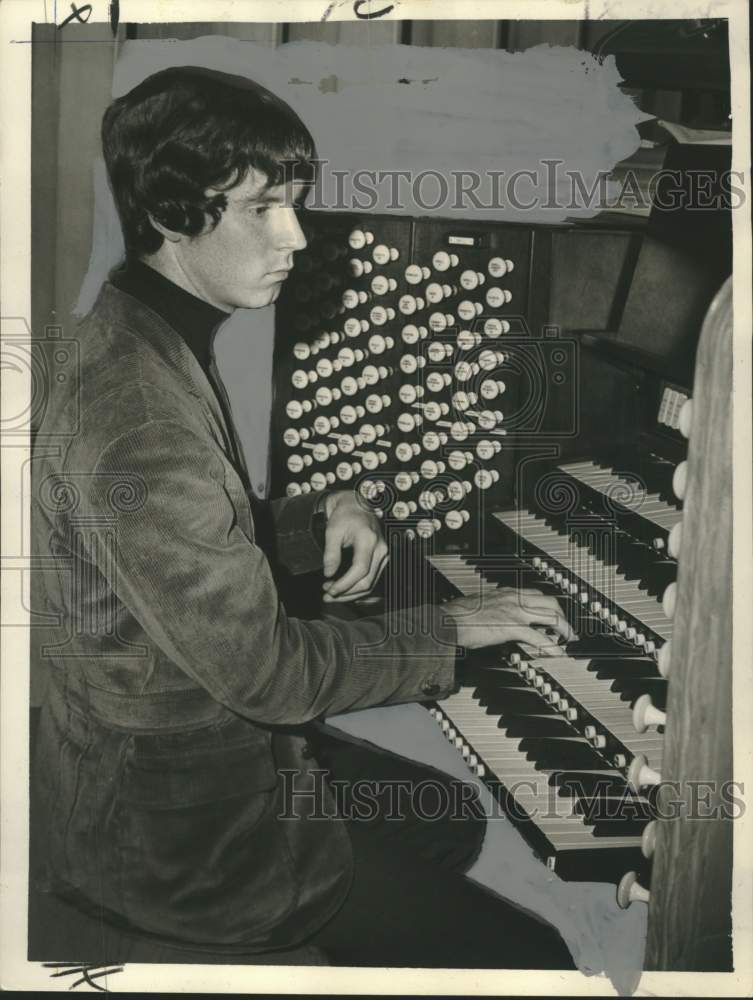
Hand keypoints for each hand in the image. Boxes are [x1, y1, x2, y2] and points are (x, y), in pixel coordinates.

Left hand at [321, 491, 388, 602]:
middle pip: (367, 581)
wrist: (357, 506)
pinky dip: (357, 588)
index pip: (360, 569)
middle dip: (346, 593)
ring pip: (370, 584)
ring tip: (332, 594)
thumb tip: (329, 574)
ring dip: (351, 593)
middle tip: (327, 595)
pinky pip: (372, 579)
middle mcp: (381, 549)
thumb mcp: (332, 531)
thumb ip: (331, 553)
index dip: (345, 584)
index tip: (329, 589)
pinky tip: (343, 590)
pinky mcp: (382, 559)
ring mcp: (384, 555)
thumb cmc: (344, 516)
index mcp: (369, 540)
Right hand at [443, 587, 576, 653]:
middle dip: (563, 616)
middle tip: (568, 629)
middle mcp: (514, 598)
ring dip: (564, 630)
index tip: (554, 614)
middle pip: (550, 602)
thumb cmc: (458, 615)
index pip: (536, 594)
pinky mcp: (512, 627)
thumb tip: (500, 618)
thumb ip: (495, 609)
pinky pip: (539, 637)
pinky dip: (552, 647)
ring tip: (569, 641)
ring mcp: (515, 612)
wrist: (449, 620)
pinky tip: (557, 654)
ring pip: (551, 617)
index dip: (549, 605)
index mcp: (506, 593)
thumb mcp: (482, 606)